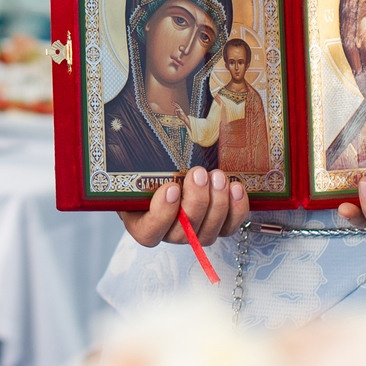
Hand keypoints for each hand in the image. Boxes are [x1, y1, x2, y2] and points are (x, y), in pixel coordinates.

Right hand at [118, 167, 248, 247]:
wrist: (172, 167)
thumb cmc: (149, 168)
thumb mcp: (137, 161)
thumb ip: (129, 157)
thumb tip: (134, 132)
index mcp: (141, 222)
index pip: (149, 232)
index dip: (161, 214)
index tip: (171, 187)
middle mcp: (168, 233)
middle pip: (183, 233)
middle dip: (196, 201)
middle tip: (199, 173)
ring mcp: (194, 233)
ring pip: (208, 232)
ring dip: (217, 204)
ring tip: (218, 177)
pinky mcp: (217, 227)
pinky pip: (229, 227)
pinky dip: (236, 210)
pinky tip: (236, 188)